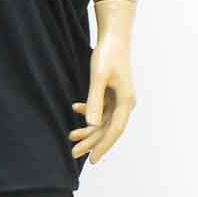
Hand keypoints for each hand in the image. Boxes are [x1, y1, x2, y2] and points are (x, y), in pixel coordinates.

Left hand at [68, 30, 136, 164]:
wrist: (114, 36)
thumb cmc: (108, 54)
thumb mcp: (99, 76)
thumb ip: (95, 99)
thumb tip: (92, 125)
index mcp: (126, 102)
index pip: (114, 131)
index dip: (102, 146)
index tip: (92, 160)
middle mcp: (125, 103)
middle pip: (108, 128)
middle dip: (91, 141)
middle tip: (73, 152)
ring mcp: (120, 98)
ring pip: (104, 120)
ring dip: (88, 129)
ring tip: (71, 136)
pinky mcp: (113, 92)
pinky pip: (102, 109)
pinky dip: (89, 111)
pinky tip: (76, 108)